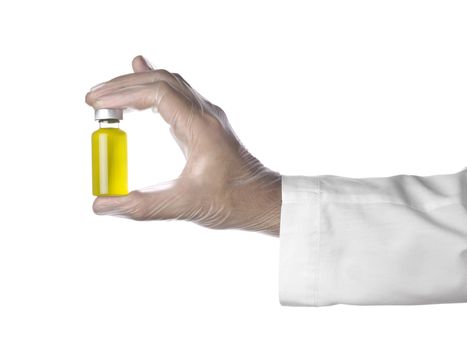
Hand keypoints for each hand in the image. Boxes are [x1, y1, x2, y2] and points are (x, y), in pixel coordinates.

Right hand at [85, 56, 280, 234]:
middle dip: (124, 85)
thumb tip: (100, 205)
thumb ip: (141, 206)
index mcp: (200, 126)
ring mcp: (206, 116)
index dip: (122, 95)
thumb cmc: (233, 202)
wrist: (263, 200)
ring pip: (169, 84)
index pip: (156, 94)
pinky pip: (177, 95)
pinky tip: (142, 84)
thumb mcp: (184, 206)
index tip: (95, 106)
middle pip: (160, 80)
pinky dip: (154, 88)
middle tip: (93, 99)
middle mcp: (204, 114)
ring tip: (108, 93)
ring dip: (137, 84)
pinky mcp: (204, 124)